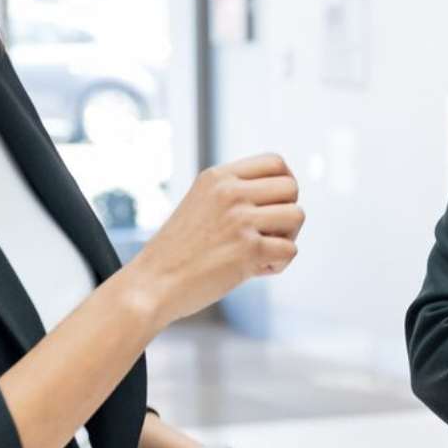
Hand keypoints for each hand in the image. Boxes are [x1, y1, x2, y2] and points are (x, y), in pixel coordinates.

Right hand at [128, 154, 304, 326]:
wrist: (151, 285)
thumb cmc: (178, 252)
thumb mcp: (201, 204)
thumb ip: (234, 193)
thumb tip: (286, 190)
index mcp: (218, 177)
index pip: (276, 162)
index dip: (284, 184)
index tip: (273, 207)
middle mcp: (230, 192)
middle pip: (292, 188)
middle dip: (287, 213)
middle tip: (268, 234)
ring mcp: (240, 219)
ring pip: (297, 216)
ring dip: (286, 238)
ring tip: (261, 252)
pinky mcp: (248, 248)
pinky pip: (290, 250)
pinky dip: (277, 265)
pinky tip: (254, 270)